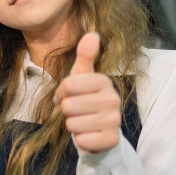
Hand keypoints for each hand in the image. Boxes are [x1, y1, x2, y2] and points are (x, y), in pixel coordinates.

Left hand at [53, 32, 120, 153]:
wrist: (101, 130)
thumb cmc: (86, 99)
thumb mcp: (82, 77)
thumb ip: (85, 56)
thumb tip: (92, 34)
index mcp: (104, 81)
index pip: (68, 85)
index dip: (62, 92)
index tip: (68, 95)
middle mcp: (113, 99)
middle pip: (68, 105)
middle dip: (66, 110)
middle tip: (76, 111)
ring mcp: (114, 120)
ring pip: (72, 124)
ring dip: (73, 125)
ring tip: (83, 122)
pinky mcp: (111, 139)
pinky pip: (82, 140)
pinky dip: (81, 139)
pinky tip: (89, 134)